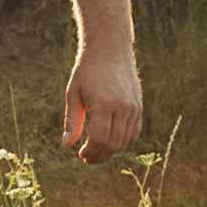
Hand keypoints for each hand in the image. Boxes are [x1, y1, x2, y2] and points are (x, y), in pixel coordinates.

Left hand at [62, 46, 142, 163]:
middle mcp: (122, 107)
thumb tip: (67, 144)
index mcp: (104, 104)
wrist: (110, 49)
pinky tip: (110, 142)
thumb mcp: (74, 93)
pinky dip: (123, 141)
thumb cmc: (87, 70)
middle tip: (88, 158)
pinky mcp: (139, 106)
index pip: (99, 139)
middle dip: (100, 155)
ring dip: (111, 150)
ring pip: (125, 141)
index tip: (81, 154)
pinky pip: (134, 132)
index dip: (90, 151)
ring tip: (97, 151)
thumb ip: (72, 120)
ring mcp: (134, 107)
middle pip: (113, 144)